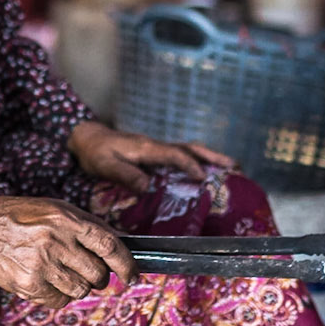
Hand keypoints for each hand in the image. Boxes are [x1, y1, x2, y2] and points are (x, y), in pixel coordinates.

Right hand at [0, 195, 134, 310]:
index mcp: (66, 219)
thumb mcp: (56, 209)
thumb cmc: (22, 217)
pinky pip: (60, 301)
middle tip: (88, 271)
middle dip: (99, 277)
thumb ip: (87, 226)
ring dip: (78, 285)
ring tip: (60, 272)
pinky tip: (46, 280)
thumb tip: (120, 247)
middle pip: (98, 274)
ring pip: (81, 290)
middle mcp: (55, 241)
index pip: (109, 245)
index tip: (132, 275)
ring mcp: (41, 265)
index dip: (126, 264)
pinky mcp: (28, 285)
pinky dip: (60, 295)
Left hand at [68, 119, 233, 195]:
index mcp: (147, 148)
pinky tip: (208, 170)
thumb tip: (148, 187)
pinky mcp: (156, 153)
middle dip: (213, 157)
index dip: (189, 165)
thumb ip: (125, 175)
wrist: (88, 138)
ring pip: (189, 149)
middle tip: (236, 167)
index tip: (203, 177)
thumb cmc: (95, 153)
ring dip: (210, 158)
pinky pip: (183, 155)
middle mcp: (156, 145)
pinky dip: (199, 160)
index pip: (174, 154)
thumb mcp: (105, 165)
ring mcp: (158, 148)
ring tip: (232, 168)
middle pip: (190, 148)